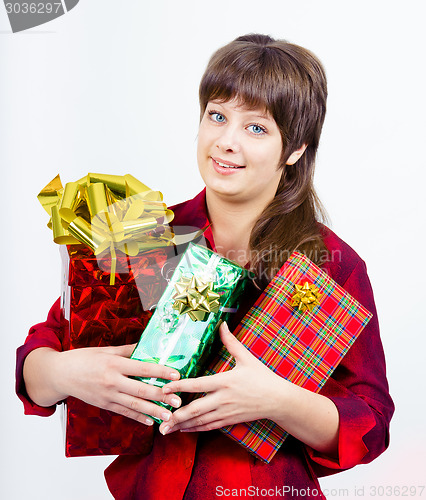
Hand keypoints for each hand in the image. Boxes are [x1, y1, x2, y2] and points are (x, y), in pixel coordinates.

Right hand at [25, 344, 181, 424]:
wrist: (60, 374)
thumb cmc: (84, 358)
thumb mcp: (106, 350)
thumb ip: (128, 350)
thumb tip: (146, 346)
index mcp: (114, 364)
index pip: (142, 368)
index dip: (160, 371)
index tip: (176, 375)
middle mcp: (112, 381)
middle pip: (141, 389)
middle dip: (161, 396)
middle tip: (178, 401)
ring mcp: (107, 395)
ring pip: (134, 404)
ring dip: (153, 411)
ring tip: (169, 416)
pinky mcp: (104, 404)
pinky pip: (124, 412)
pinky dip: (138, 417)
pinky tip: (150, 421)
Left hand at [158, 322, 281, 434]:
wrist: (278, 400)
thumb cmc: (262, 377)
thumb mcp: (247, 357)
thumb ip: (231, 341)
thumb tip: (222, 324)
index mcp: (225, 381)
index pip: (198, 384)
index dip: (180, 387)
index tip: (164, 389)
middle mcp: (223, 399)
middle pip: (195, 409)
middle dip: (176, 416)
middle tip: (159, 422)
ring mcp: (226, 412)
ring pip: (200, 421)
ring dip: (182, 426)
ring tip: (165, 430)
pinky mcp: (229, 420)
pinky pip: (209, 426)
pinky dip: (195, 429)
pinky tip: (183, 430)